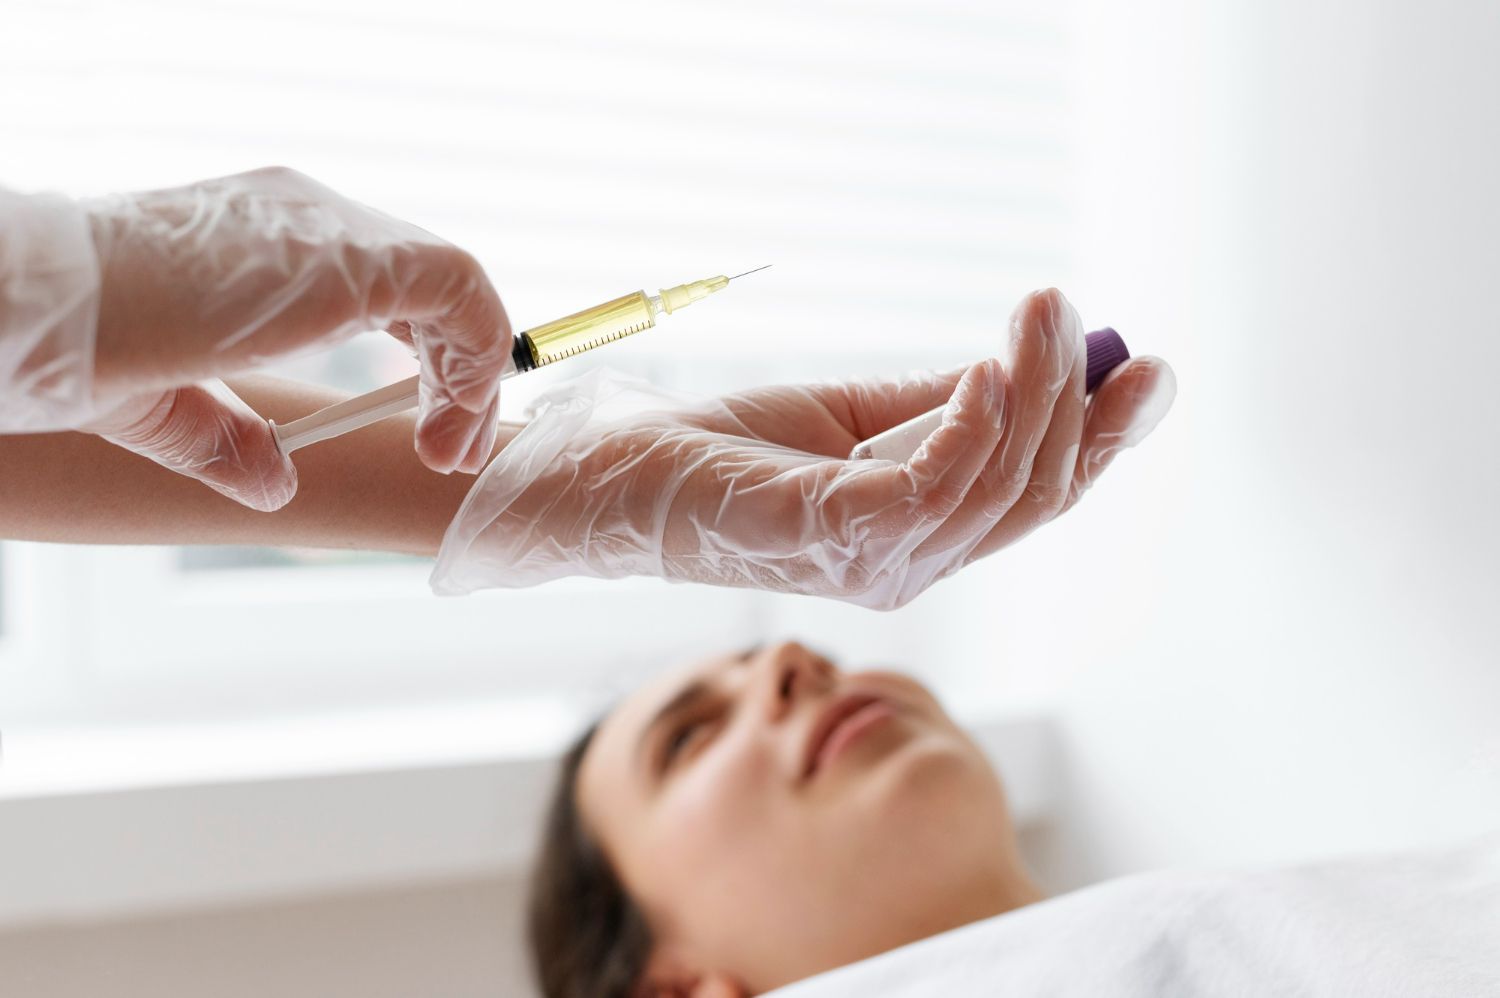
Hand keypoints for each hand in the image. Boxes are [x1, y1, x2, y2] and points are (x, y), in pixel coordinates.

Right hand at [0, 168, 509, 509]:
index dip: (427, 360)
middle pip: (429, 285)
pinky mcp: (344, 257)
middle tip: (451, 454)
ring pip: (455, 285)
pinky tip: (445, 428)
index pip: (387, 283)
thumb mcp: (162, 403)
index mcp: (270, 237)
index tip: (430, 434)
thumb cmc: (73, 347)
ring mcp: (328, 227)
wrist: (30, 312)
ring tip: (448, 453)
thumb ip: (227, 438)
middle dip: (460, 375)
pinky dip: (475, 360)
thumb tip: (277, 482)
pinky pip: (457, 290)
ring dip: (471, 378)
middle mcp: (307, 217)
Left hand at [432, 289, 1175, 608]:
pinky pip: (934, 485)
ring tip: (1039, 311)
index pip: (1034, 497)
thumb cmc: (725, 449)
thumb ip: (938, 405)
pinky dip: (975, 422)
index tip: (1145, 365)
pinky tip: (988, 368)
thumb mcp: (851, 417)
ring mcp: (872, 563)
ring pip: (996, 486)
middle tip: (1066, 309)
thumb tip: (1029, 367)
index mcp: (919, 540)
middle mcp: (909, 568)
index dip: (1099, 439)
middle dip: (1074, 402)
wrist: (609, 471)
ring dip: (1033, 391)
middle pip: (1032, 495)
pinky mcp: (828, 537)